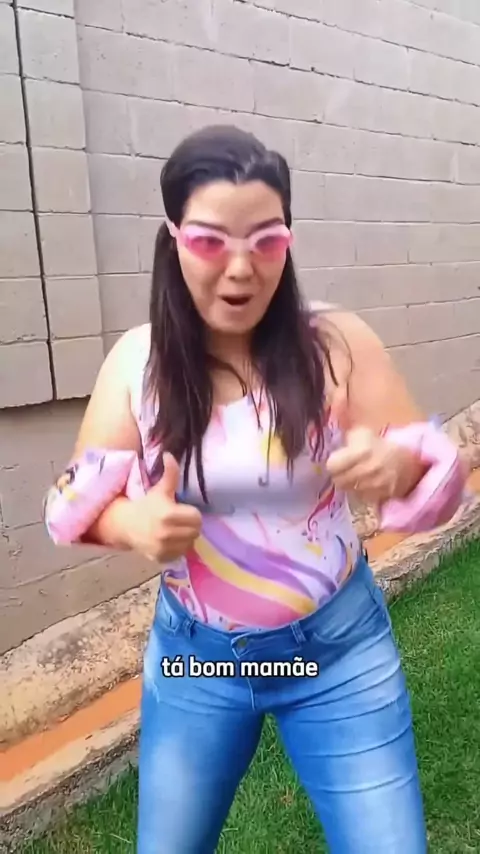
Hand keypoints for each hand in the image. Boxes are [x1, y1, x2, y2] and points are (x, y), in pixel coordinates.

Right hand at [124, 453, 201, 561]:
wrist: (125, 525)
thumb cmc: (146, 504)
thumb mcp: (160, 489)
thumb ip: (170, 473)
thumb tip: (170, 454)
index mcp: (168, 514)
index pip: (196, 517)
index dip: (191, 513)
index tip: (183, 510)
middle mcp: (166, 533)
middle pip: (195, 531)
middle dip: (191, 525)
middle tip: (181, 520)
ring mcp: (163, 548)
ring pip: (190, 543)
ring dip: (186, 537)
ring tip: (176, 530)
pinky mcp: (161, 558)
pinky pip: (180, 554)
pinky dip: (178, 548)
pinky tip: (169, 540)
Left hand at [326, 385, 414, 503]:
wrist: (406, 460)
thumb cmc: (379, 444)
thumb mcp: (360, 432)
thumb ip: (342, 428)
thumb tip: (328, 417)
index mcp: (361, 452)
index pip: (332, 466)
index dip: (333, 464)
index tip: (336, 461)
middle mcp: (366, 470)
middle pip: (338, 480)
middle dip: (338, 475)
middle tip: (343, 471)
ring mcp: (374, 485)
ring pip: (348, 490)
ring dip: (348, 485)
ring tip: (354, 477)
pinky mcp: (380, 497)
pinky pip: (361, 498)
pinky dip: (359, 493)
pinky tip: (363, 484)